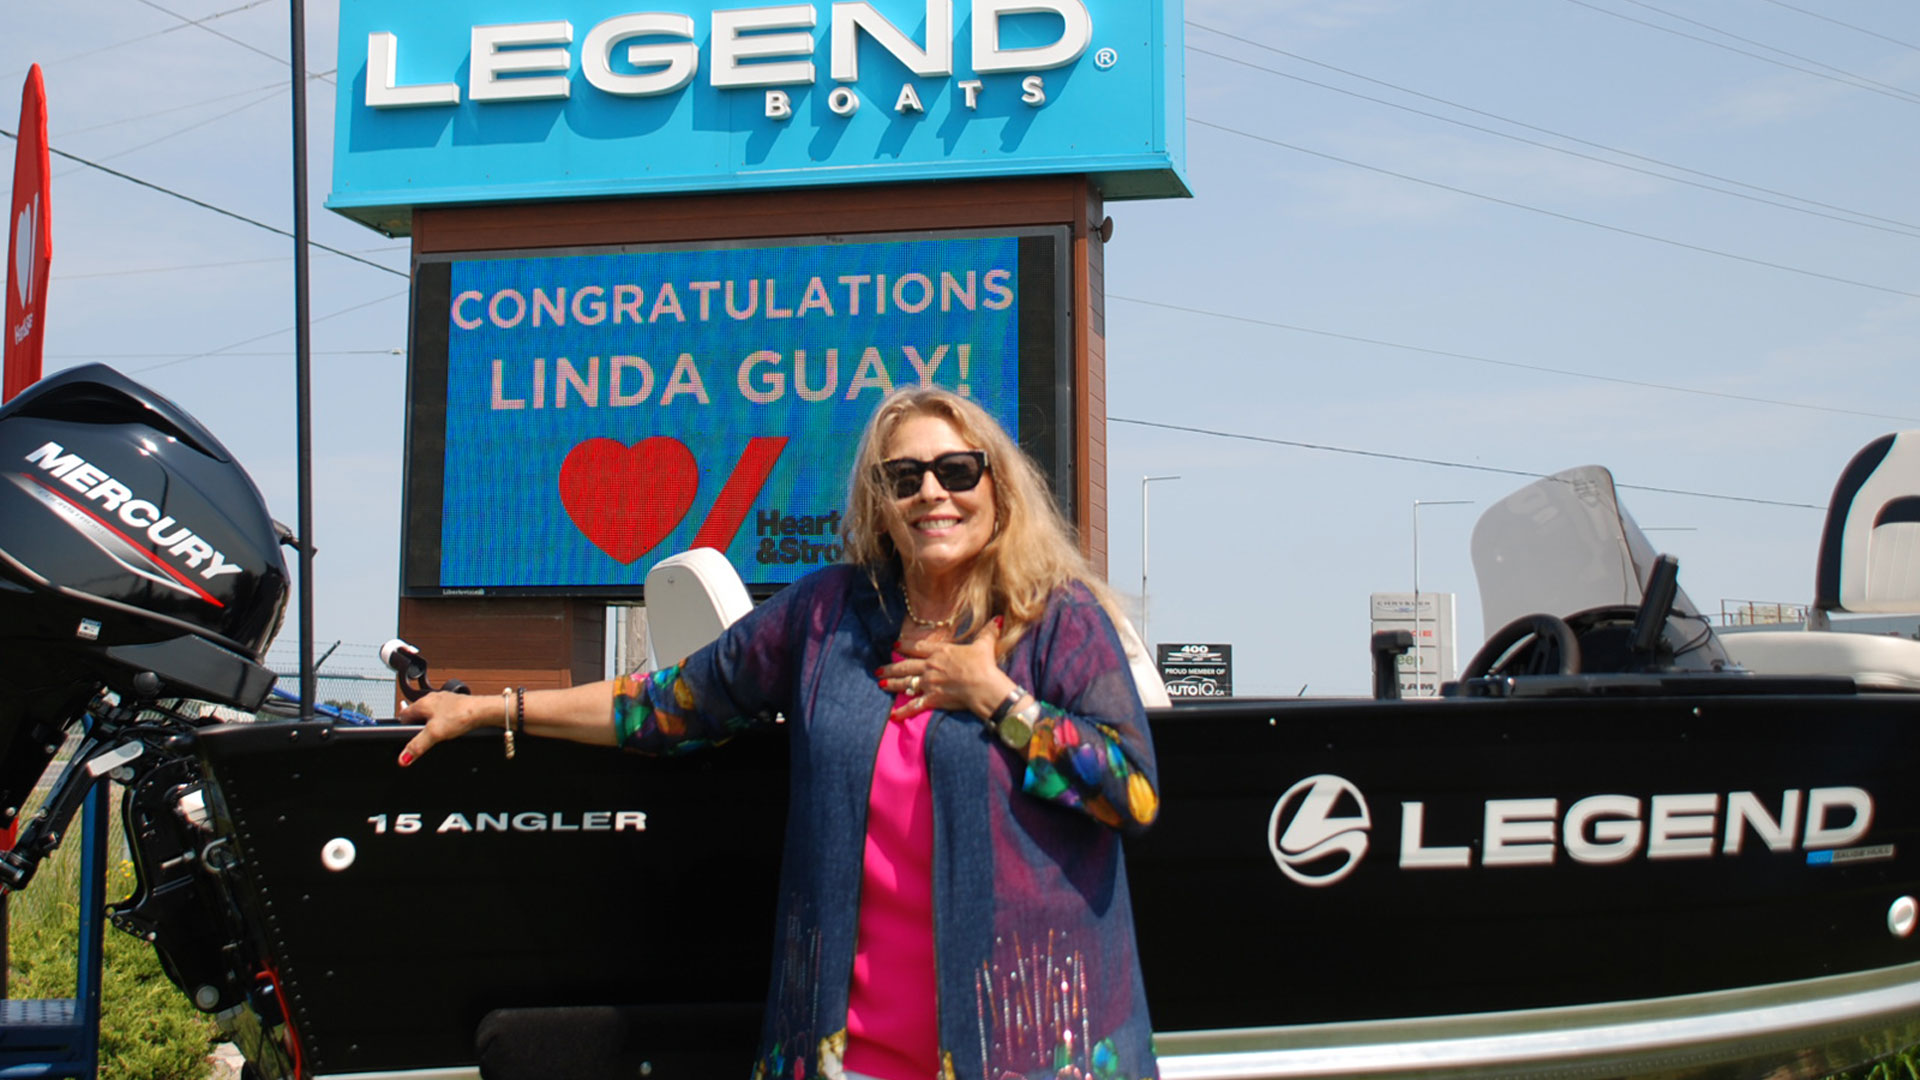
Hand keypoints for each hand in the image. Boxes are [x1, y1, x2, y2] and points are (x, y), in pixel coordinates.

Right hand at [395, 690, 500, 765]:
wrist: (483, 710)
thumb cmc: (461, 715)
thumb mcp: (435, 734)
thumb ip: (417, 746)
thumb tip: (403, 758)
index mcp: (422, 703)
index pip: (403, 715)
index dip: (402, 728)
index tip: (403, 739)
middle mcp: (432, 699)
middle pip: (416, 715)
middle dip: (416, 727)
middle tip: (420, 739)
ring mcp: (445, 701)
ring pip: (430, 715)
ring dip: (430, 725)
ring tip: (435, 735)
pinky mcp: (455, 705)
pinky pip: (443, 715)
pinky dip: (443, 723)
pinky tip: (449, 730)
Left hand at [879, 619, 1012, 720]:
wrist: (983, 685)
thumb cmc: (984, 665)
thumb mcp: (985, 644)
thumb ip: (988, 631)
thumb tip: (997, 618)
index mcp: (941, 652)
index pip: (918, 647)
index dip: (906, 646)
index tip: (895, 646)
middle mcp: (931, 666)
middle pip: (906, 665)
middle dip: (891, 667)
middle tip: (879, 669)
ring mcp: (929, 683)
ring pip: (905, 683)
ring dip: (892, 683)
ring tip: (880, 684)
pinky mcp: (932, 699)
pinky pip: (914, 706)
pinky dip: (903, 711)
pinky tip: (892, 715)